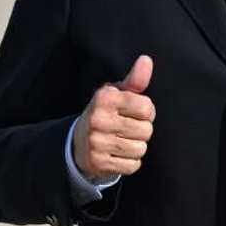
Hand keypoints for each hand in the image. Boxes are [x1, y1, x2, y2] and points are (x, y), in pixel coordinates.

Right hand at [73, 55, 155, 180]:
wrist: (79, 142)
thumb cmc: (106, 112)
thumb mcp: (117, 92)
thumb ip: (135, 79)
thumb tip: (146, 59)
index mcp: (105, 98)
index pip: (146, 108)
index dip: (147, 111)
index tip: (136, 112)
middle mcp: (98, 120)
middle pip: (146, 130)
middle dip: (142, 130)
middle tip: (128, 128)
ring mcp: (97, 143)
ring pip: (140, 149)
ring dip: (137, 147)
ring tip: (123, 140)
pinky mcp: (98, 163)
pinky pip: (132, 166)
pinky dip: (130, 162)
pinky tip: (118, 154)